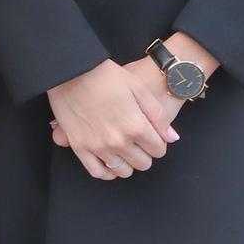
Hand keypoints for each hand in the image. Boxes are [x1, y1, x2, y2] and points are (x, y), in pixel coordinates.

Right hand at [45, 60, 178, 180]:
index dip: (157, 142)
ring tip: (124, 148)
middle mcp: (118, 141)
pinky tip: (110, 162)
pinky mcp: (80, 147)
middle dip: (145, 152)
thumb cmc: (106, 75)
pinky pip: (98, 172)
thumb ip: (157, 114)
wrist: (71, 71)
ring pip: (123, 171)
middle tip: (137, 139)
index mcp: (136, 126)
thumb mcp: (138, 87)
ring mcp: (98, 147)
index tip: (151, 134)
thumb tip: (171, 138)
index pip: (158, 150)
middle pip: (143, 163)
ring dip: (127, 162)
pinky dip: (107, 172)